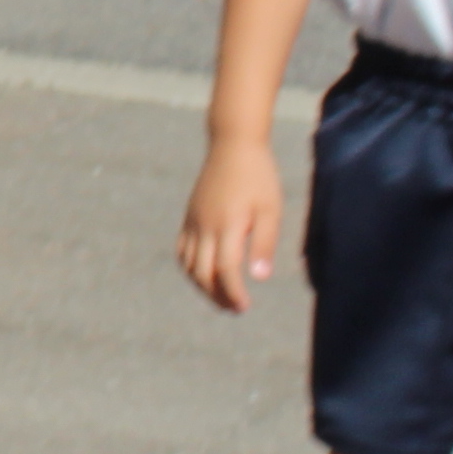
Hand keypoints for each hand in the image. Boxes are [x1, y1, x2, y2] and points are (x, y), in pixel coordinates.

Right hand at [177, 140, 282, 312]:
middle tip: (236, 309)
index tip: (244, 307)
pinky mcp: (190, 216)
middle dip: (217, 296)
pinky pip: (182, 249)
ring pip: (188, 264)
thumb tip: (259, 278)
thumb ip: (263, 243)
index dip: (233, 293)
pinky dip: (190, 268)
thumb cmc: (258, 177)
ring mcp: (193, 221)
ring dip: (202, 286)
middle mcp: (204, 226)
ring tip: (221, 297)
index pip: (225, 270)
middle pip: (202, 273)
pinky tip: (205, 274)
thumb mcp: (270, 209)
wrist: (233, 145)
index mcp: (227, 225)